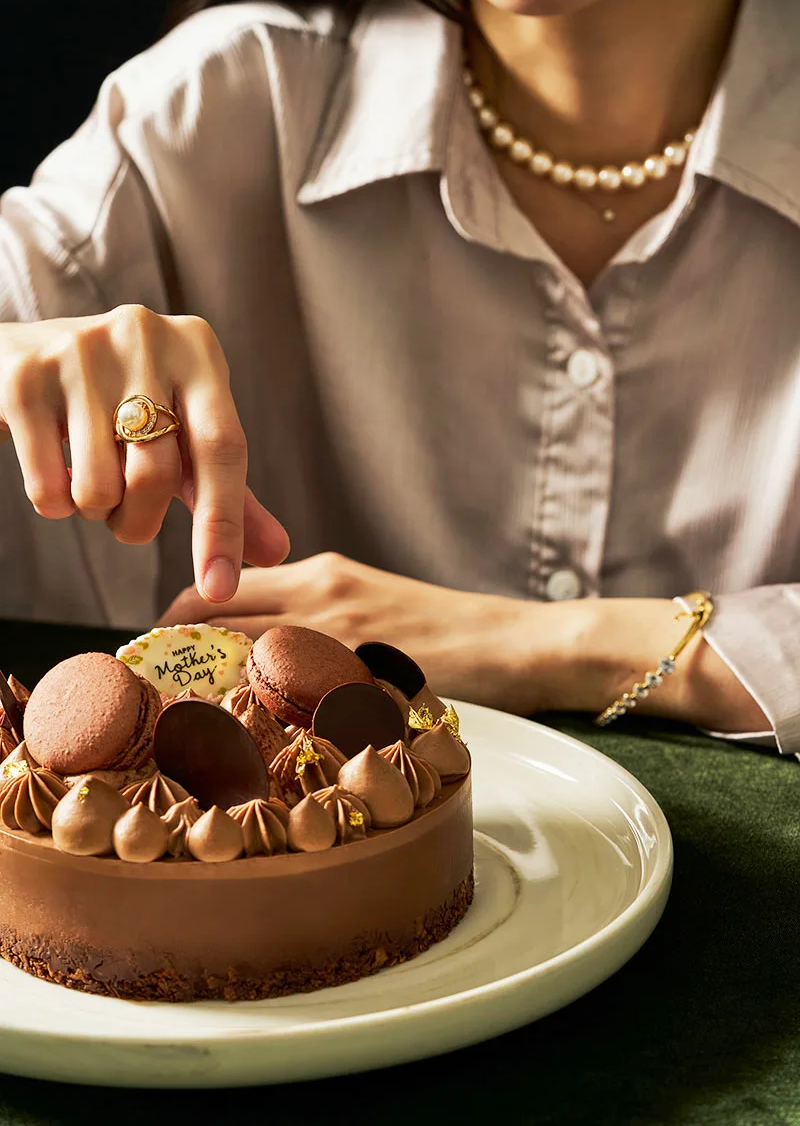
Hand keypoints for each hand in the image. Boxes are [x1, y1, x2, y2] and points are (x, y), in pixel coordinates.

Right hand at [0, 304, 288, 600]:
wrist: (25, 352)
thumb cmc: (123, 401)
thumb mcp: (182, 432)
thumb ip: (228, 492)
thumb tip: (277, 554)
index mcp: (197, 349)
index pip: (223, 448)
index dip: (223, 526)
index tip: (219, 589)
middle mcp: (145, 337)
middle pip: (157, 475)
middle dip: (140, 524)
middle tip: (126, 518)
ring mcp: (81, 351)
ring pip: (100, 487)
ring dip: (96, 512)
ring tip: (89, 479)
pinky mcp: (25, 378)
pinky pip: (48, 486)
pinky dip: (54, 503)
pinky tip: (53, 468)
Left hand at [160, 553, 769, 731]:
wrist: (517, 642)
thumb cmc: (448, 632)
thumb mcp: (374, 609)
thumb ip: (317, 621)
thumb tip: (260, 655)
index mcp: (317, 575)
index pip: (214, 590)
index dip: (169, 625)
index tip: (147, 660)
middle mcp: (316, 594)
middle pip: (205, 617)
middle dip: (159, 656)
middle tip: (133, 697)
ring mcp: (335, 633)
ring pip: (229, 654)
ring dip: (187, 685)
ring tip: (159, 724)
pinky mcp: (359, 672)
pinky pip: (279, 694)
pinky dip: (238, 716)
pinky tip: (223, 745)